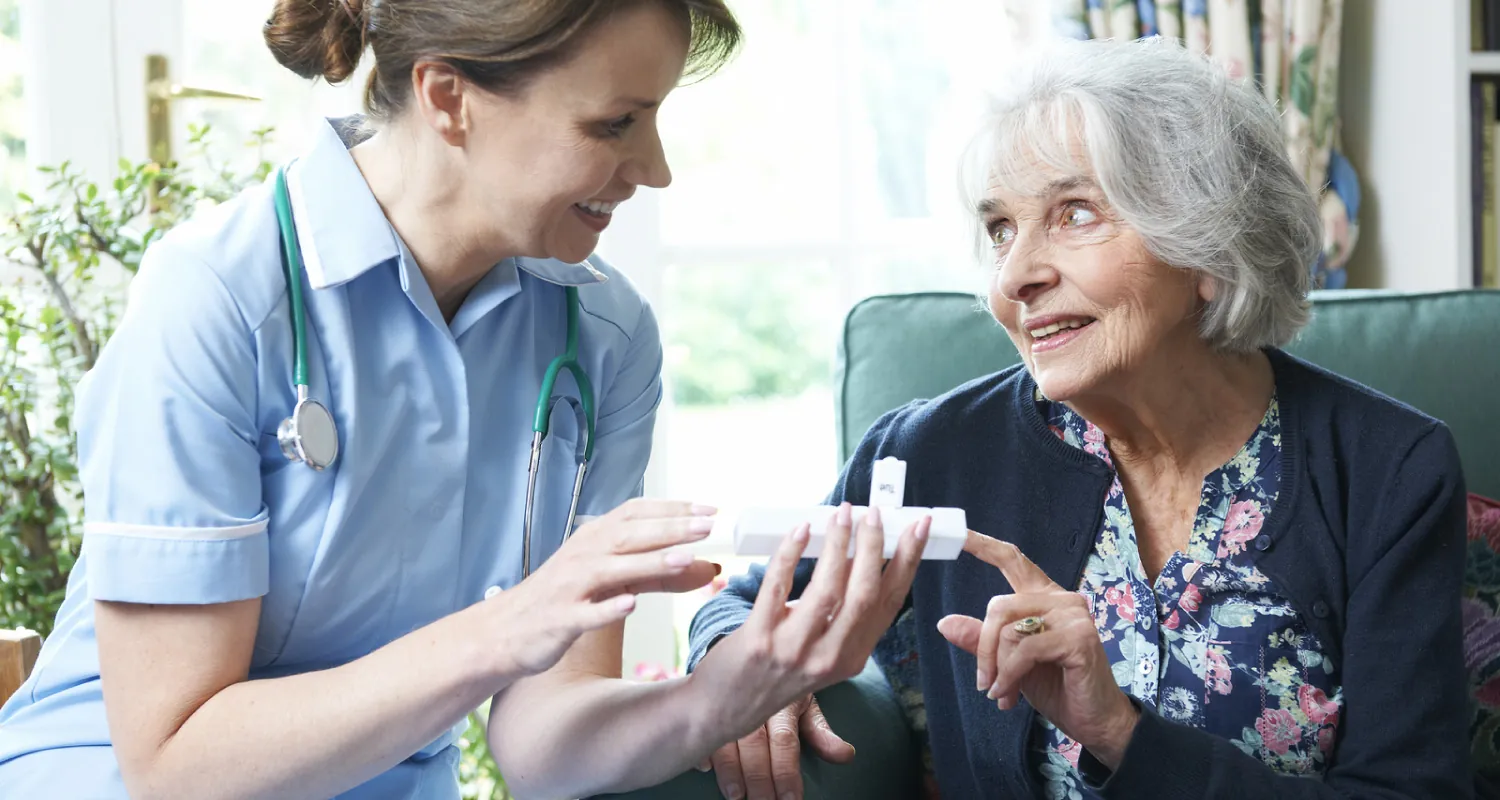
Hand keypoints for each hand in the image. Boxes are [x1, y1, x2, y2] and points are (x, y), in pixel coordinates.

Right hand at [487, 498, 719, 676]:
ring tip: (684, 558)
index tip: (708, 508)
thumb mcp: (611, 580)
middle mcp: (582, 556)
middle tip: (707, 526)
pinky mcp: (560, 620)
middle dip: (669, 528)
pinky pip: (585, 614)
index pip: (634, 513)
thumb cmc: (564, 599)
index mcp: (593, 539)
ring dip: (648, 562)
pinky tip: (629, 606)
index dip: (671, 508)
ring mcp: (569, 587)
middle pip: (628, 535)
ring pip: (611, 570)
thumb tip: (707, 565)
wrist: (505, 631)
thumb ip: (657, 573)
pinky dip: (607, 609)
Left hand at [691, 504, 927, 761]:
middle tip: (875, 513)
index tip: (918, 526)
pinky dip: (791, 553)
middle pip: (865, 593)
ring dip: (838, 544)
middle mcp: (829, 657)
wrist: (725, 707)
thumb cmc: (778, 672)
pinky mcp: (758, 638)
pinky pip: (778, 586)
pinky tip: (801, 530)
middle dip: (875, 546)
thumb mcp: (823, 653)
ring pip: (827, 589)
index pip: (890, 602)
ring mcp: (794, 649)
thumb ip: (844, 616)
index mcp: (852, 657)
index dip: (908, 561)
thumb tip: (860, 555)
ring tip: (844, 514)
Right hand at [702, 694, 851, 799]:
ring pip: (726, 739)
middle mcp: (753, 704)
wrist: (750, 651)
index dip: (787, 772)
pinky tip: (704, 767)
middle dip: (759, 780)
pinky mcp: (705, 705)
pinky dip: (701, 748)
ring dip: (730, 771)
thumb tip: (846, 755)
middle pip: (755, 745)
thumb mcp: (804, 703)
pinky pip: (699, 727)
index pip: (785, 741)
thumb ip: (821, 731)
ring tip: (736, 795)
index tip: (791, 799)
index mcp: (780, 704)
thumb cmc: (779, 685)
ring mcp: (727, 705)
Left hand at [936, 530, 1138, 767]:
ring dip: (997, 668)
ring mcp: (1073, 615)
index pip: (1012, 561)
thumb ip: (981, 641)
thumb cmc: (1056, 687)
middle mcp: (1061, 599)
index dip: (983, 545)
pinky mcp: (1079, 638)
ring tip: (1001, 694)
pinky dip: (1010, 676)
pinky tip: (1008, 696)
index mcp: (1044, 598)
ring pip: (1009, 630)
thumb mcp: (1009, 663)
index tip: (957, 533)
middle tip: (983, 683)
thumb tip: (943, 622)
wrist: (1093, 720)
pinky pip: (1025, 650)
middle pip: (999, 607)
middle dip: (983, 648)